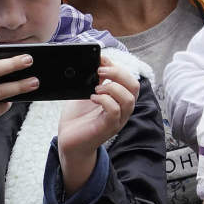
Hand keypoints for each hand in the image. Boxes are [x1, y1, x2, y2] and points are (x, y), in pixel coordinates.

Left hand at [56, 56, 140, 192]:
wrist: (69, 142)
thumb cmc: (78, 119)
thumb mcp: (86, 94)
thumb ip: (94, 81)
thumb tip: (98, 64)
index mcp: (119, 100)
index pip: (130, 80)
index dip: (117, 67)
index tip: (101, 60)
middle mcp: (123, 110)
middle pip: (135, 86)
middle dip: (118, 74)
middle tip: (100, 72)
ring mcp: (117, 120)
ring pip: (128, 99)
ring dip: (112, 88)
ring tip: (96, 89)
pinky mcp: (108, 128)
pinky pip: (115, 111)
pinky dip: (104, 100)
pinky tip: (92, 99)